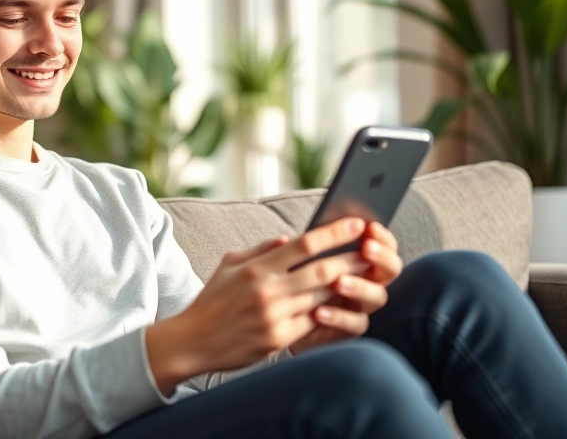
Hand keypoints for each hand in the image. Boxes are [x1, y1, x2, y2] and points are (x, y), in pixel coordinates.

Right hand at [145, 217, 369, 394]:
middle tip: (374, 250)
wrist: (191, 342)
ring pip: (324, 297)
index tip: (357, 223)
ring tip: (368, 275)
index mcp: (257, 268)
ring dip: (349, 286)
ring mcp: (275, 316)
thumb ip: (260, 250)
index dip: (335, 232)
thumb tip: (288, 238)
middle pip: (324, 270)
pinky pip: (314, 322)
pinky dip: (331, 312)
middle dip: (354, 258)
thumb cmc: (211, 301)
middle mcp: (268, 290)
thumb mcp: (228, 265)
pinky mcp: (279, 339)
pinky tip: (346, 304)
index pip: (305, 244)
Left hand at [289, 221, 402, 354]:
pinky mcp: (348, 331)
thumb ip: (308, 246)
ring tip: (339, 282)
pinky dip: (338, 317)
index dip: (382, 237)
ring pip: (377, 297)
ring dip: (361, 287)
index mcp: (360, 262)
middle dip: (381, 257)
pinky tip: (319, 311)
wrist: (278, 322)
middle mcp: (367, 283)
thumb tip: (309, 228)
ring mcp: (360, 307)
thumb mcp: (296, 261)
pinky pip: (354, 324)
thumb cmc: (292, 284)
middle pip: (391, 270)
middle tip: (366, 248)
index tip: (370, 226)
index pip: (385, 246)